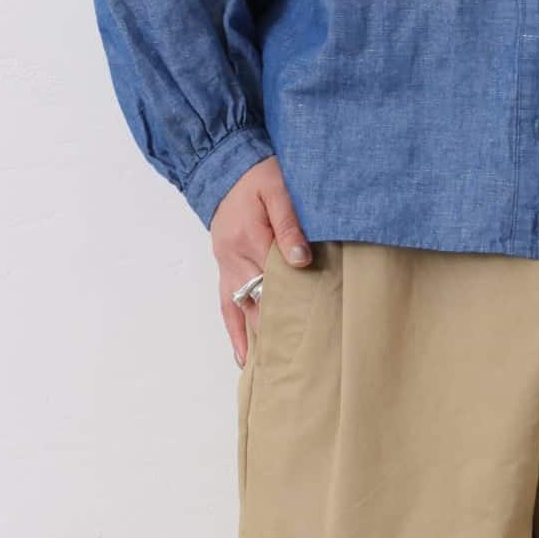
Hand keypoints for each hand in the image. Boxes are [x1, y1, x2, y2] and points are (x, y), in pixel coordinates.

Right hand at [211, 158, 310, 364]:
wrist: (223, 166)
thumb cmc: (256, 175)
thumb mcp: (277, 190)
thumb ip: (289, 225)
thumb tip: (301, 261)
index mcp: (251, 240)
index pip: (278, 281)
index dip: (296, 305)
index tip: (315, 331)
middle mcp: (235, 260)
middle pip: (260, 303)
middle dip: (279, 331)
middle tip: (301, 363)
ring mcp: (227, 267)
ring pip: (242, 312)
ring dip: (256, 339)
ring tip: (271, 371)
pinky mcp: (225, 271)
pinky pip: (227, 308)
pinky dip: (236, 333)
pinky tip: (245, 357)